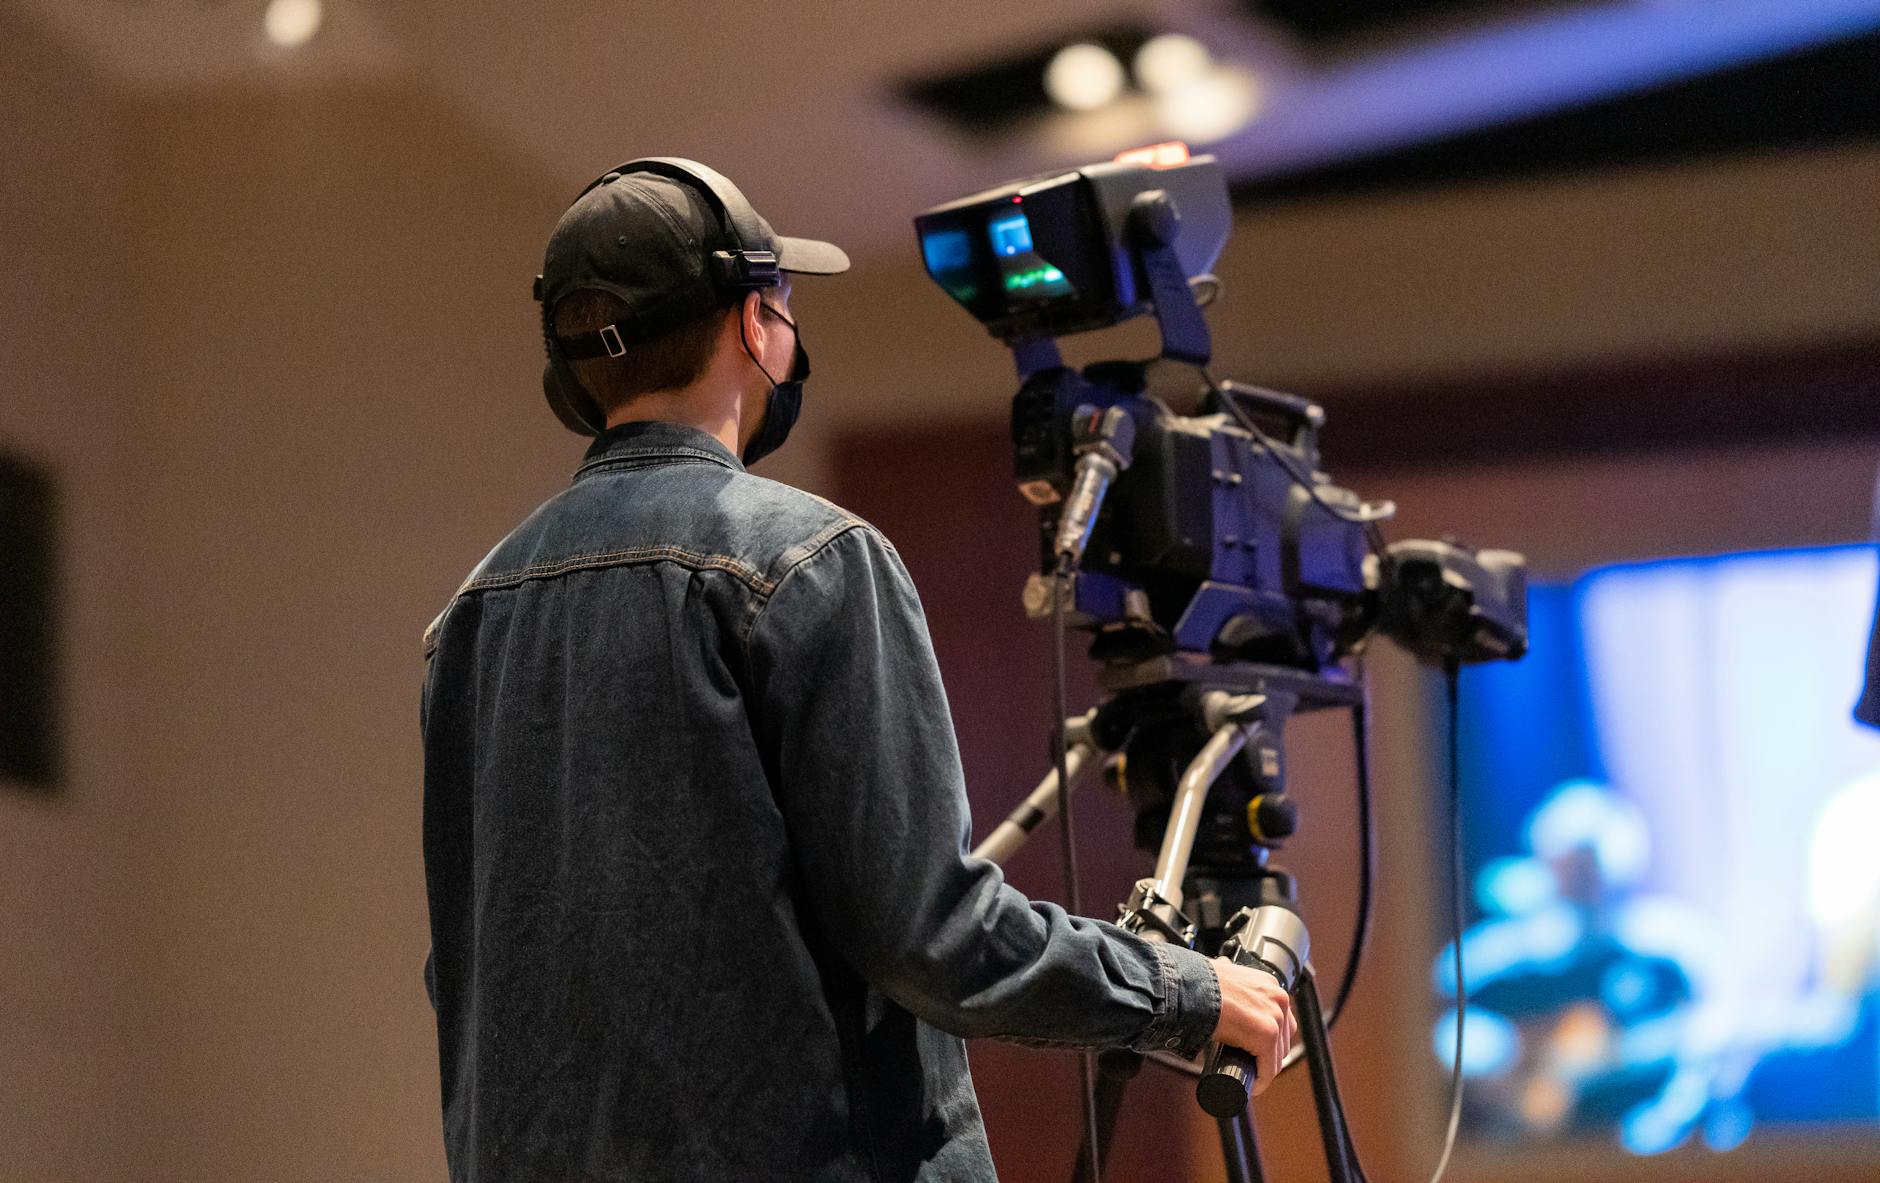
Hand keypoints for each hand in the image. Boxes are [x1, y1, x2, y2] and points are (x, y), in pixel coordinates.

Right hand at [1210, 958, 1296, 1095]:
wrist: (1187, 989)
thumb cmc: (1197, 985)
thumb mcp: (1223, 980)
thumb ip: (1231, 986)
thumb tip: (1223, 994)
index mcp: (1268, 983)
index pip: (1279, 1018)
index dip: (1270, 1038)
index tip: (1258, 1049)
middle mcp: (1277, 998)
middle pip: (1283, 1038)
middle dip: (1269, 1054)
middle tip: (1251, 1063)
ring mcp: (1274, 1017)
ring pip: (1276, 1056)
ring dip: (1264, 1069)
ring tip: (1249, 1075)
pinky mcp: (1266, 1036)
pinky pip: (1268, 1068)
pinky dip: (1261, 1080)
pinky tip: (1253, 1086)